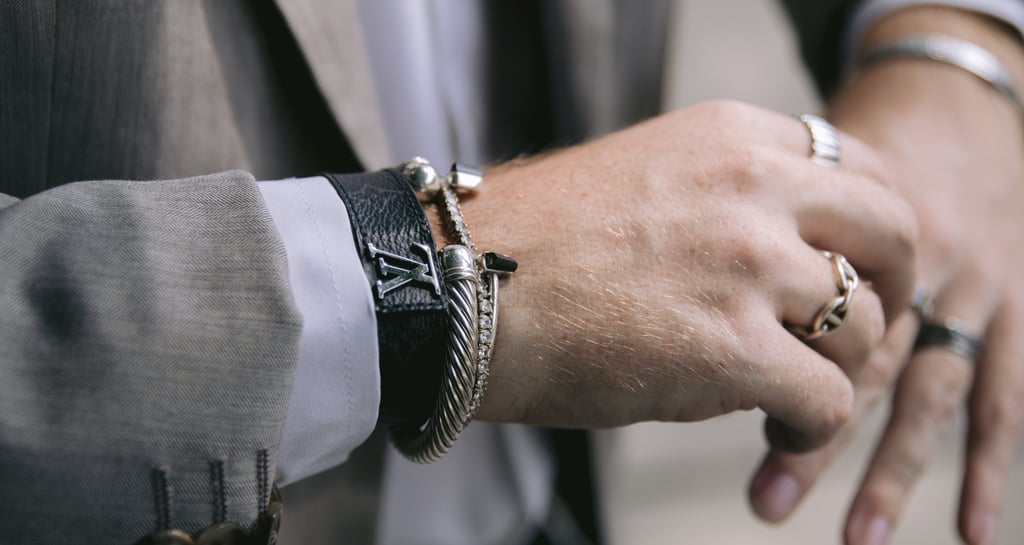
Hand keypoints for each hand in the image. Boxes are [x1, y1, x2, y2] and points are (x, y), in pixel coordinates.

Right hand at [462, 100, 915, 454]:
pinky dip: (812, 427)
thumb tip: (791, 247)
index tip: (857, 269)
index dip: (872, 230)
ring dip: (840, 371)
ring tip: (793, 395)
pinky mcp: (734, 348)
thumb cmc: (537, 245)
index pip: (860, 168)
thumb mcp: (649, 177)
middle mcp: (754, 185)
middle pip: (893, 233)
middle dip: (896, 290)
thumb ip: (730, 194)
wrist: (459, 290)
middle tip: (866, 332)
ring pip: (866, 328)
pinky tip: (776, 430)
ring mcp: (748, 263)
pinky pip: (830, 400)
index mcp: (732, 137)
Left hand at [747, 8, 1023, 544]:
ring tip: (859, 537)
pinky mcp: (1013, 297)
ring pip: (927, 384)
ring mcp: (966, 273)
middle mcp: (903, 243)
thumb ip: (733, 247)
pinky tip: (974, 529)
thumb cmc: (837, 158)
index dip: (749, 373)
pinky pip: (1004, 391)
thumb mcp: (771, 178)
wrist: (940, 98)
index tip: (700, 426)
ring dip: (891, 470)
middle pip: (853, 352)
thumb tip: (687, 351)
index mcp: (829, 205)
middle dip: (809, 434)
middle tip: (766, 506)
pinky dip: (985, 465)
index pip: (788, 306)